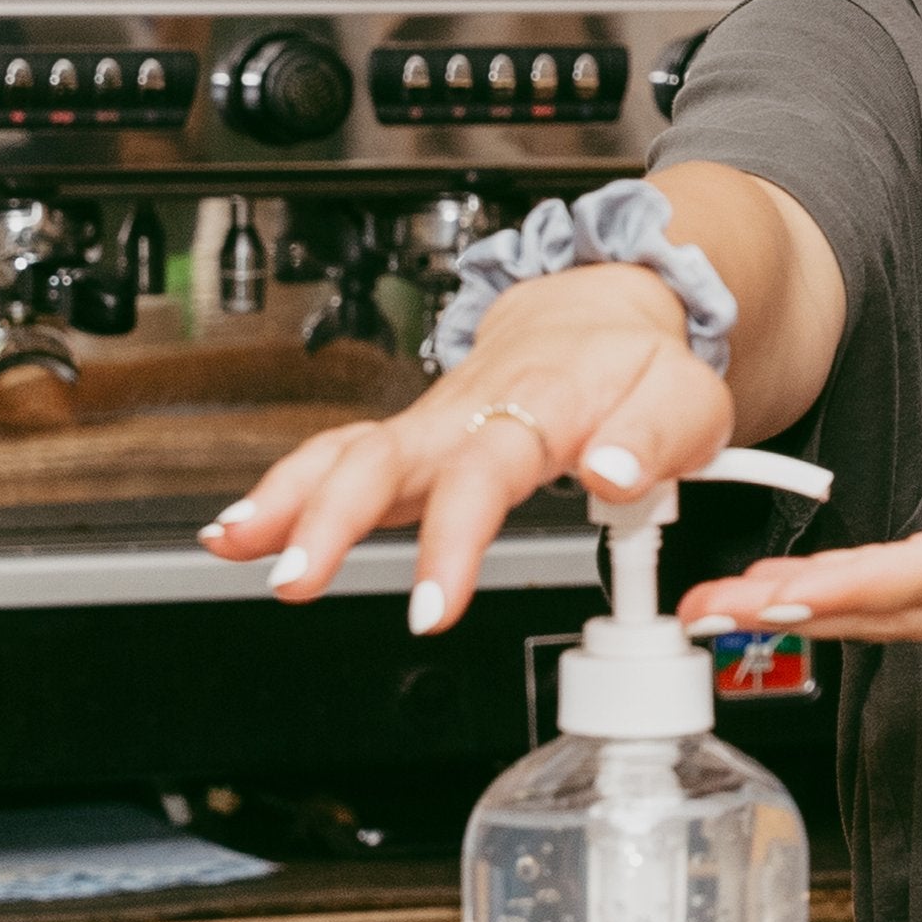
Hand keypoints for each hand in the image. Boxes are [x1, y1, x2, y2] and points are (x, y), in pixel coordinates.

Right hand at [204, 263, 730, 631]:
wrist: (607, 315)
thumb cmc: (641, 365)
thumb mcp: (684, 397)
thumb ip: (655, 439)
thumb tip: (613, 473)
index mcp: (539, 402)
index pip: (485, 470)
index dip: (454, 538)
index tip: (436, 606)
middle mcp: (470, 410)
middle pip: (384, 454)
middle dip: (329, 517)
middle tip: (295, 578)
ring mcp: (433, 425)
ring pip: (346, 451)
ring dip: (286, 498)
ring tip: (237, 547)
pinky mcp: (414, 442)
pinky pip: (341, 457)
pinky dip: (286, 491)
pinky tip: (240, 533)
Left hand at [678, 343, 921, 644]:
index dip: (855, 589)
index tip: (785, 593)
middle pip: (896, 613)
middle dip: (800, 613)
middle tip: (712, 610)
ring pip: (893, 619)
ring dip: (806, 616)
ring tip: (722, 608)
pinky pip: (903, 608)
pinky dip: (840, 606)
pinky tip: (785, 602)